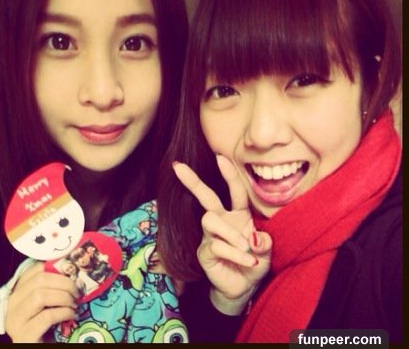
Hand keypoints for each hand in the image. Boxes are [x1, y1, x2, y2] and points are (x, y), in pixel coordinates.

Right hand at [0, 262, 78, 341]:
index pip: (35, 269)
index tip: (72, 273)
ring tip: (74, 304)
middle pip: (39, 280)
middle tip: (77, 291)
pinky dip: (64, 312)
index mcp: (17, 292)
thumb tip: (72, 269)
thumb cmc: (47, 324)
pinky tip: (72, 315)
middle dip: (64, 283)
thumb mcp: (48, 302)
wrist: (42, 346)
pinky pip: (47, 316)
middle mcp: (11, 304)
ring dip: (64, 297)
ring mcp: (15, 320)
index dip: (56, 267)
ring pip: (40, 295)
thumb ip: (53, 286)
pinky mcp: (24, 336)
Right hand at [172, 155, 271, 314]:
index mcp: (238, 214)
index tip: (220, 157)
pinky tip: (247, 261)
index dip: (229, 175)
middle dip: (192, 181)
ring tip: (246, 247)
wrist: (243, 286)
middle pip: (206, 197)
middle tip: (177, 167)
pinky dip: (235, 254)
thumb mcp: (266, 253)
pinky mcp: (204, 251)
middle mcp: (222, 220)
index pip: (234, 191)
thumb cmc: (254, 262)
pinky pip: (216, 245)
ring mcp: (210, 235)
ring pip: (210, 220)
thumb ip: (264, 244)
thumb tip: (254, 238)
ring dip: (230, 232)